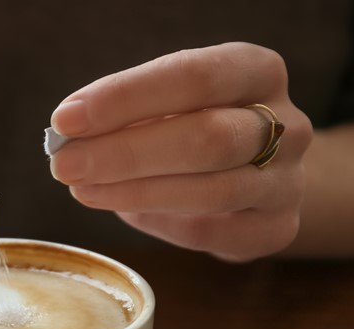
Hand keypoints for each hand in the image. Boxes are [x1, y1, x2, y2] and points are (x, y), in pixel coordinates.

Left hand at [49, 42, 312, 260]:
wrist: (262, 177)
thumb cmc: (199, 128)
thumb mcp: (171, 105)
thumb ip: (129, 115)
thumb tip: (70, 134)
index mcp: (257, 71)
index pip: (193, 77)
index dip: (126, 98)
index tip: (67, 119)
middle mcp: (286, 124)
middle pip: (207, 138)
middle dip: (126, 153)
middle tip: (65, 164)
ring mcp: (288, 181)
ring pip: (212, 191)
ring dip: (135, 192)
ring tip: (82, 189)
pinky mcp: (276, 228)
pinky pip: (212, 232)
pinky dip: (161, 222)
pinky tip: (124, 211)